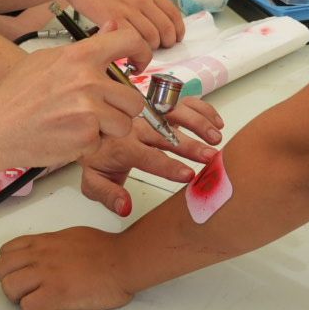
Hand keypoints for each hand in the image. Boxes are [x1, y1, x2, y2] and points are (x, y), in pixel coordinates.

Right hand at [0, 26, 149, 171]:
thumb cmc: (14, 96)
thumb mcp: (48, 60)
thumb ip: (86, 47)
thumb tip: (114, 27)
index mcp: (79, 56)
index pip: (129, 40)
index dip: (142, 52)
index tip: (139, 63)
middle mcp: (87, 81)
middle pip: (134, 98)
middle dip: (121, 108)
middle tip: (100, 110)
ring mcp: (89, 111)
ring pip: (125, 124)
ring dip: (109, 129)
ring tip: (82, 124)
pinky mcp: (86, 138)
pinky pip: (104, 142)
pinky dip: (90, 144)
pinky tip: (67, 136)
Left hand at [0, 227, 134, 309]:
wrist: (123, 260)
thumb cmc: (105, 249)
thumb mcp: (71, 236)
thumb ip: (52, 245)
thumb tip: (46, 253)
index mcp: (44, 242)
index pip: (6, 251)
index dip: (12, 264)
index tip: (24, 271)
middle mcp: (40, 256)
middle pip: (0, 269)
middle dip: (10, 280)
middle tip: (27, 287)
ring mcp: (46, 275)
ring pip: (8, 287)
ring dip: (19, 296)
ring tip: (37, 298)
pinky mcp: (56, 294)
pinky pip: (27, 306)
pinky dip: (34, 308)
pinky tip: (49, 305)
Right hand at [56, 0, 183, 48]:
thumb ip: (146, 1)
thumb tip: (158, 20)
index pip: (174, 14)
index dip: (178, 30)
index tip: (176, 39)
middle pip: (166, 28)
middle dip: (167, 43)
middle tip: (160, 49)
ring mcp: (129, 9)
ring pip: (151, 37)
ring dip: (150, 49)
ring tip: (142, 51)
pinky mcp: (114, 19)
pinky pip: (132, 39)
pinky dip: (134, 50)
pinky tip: (129, 52)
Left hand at [76, 97, 223, 214]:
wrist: (92, 125)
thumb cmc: (98, 156)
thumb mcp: (94, 181)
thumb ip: (108, 195)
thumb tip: (125, 207)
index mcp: (122, 147)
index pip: (147, 157)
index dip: (168, 166)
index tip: (188, 175)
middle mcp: (138, 127)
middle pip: (167, 134)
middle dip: (190, 145)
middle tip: (210, 156)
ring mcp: (151, 113)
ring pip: (177, 112)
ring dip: (199, 123)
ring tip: (216, 138)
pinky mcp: (161, 105)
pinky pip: (183, 102)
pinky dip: (202, 109)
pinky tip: (216, 122)